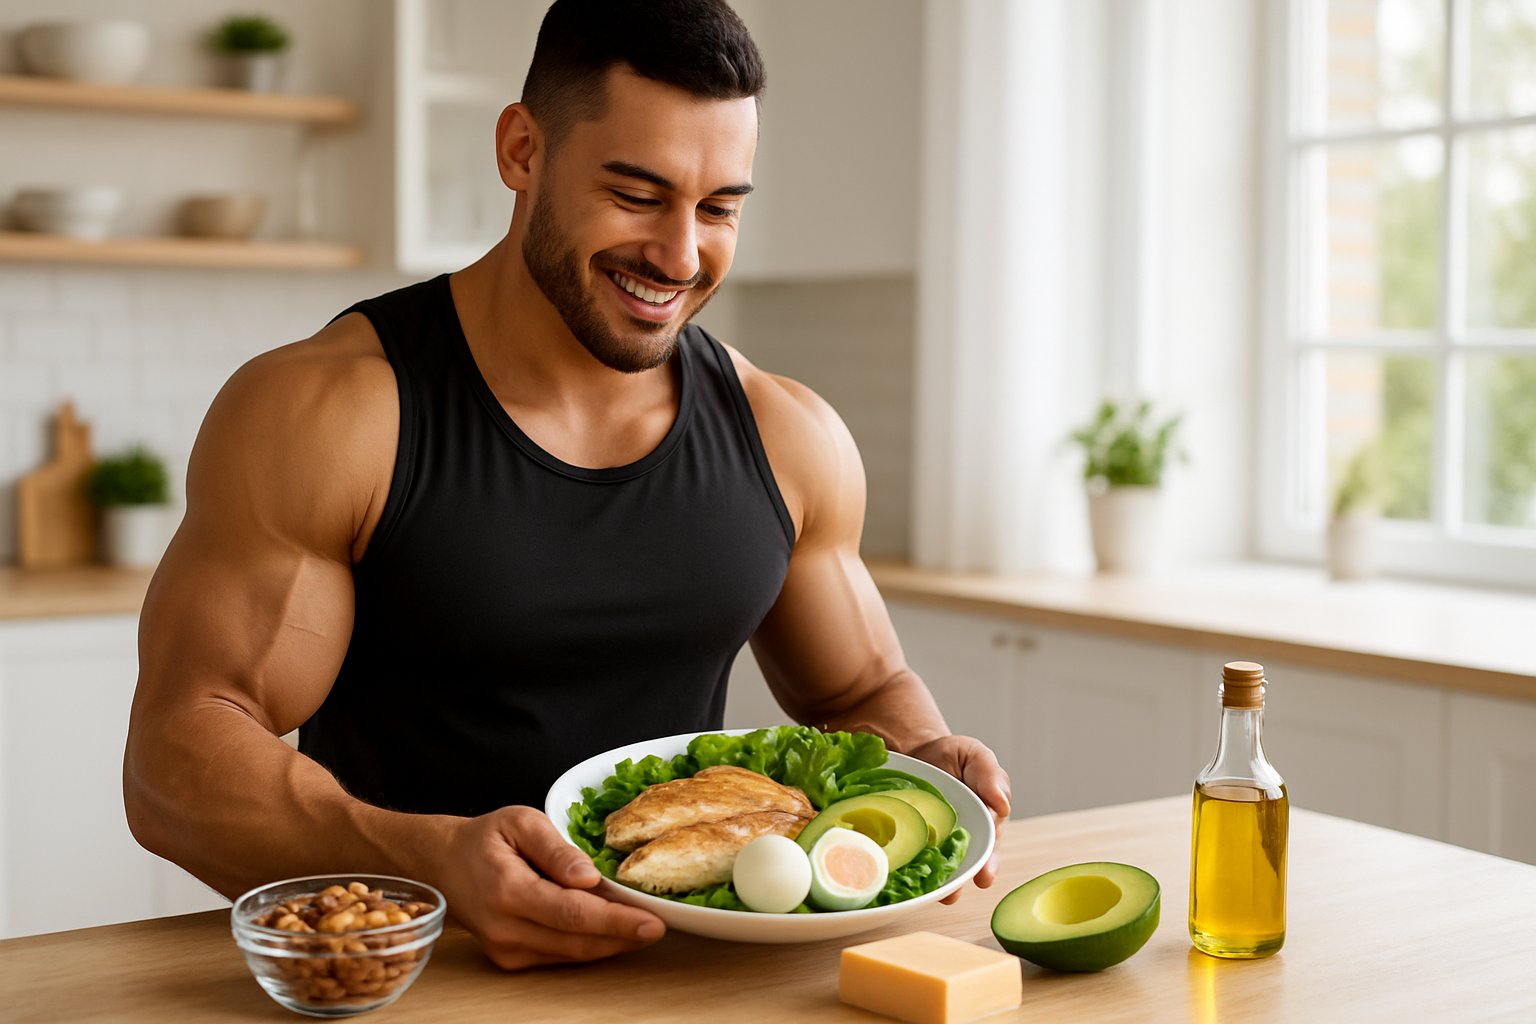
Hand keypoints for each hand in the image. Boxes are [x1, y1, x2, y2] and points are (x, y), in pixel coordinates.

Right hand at [433, 806, 664, 969]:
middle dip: (624, 937)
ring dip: (611, 944)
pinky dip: (590, 945)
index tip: (653, 922)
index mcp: (509, 891)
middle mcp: (507, 929)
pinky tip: (612, 930)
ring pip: (573, 955)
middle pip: (578, 942)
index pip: (574, 914)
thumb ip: (556, 849)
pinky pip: (561, 956)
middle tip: (660, 926)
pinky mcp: (511, 960)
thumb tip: (590, 877)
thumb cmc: (485, 838)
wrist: (443, 864)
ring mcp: (507, 950)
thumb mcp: (520, 821)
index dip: (617, 922)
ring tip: (643, 927)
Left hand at [907, 734, 1010, 903]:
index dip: (988, 859)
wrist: (915, 753)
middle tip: (964, 890)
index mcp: (988, 818)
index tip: (985, 872)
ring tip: (945, 896)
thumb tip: (1002, 805)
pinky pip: (920, 861)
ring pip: (949, 868)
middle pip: (972, 862)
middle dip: (970, 877)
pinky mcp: (918, 844)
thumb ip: (990, 775)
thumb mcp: (973, 755)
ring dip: (948, 884)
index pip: (991, 841)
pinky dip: (918, 874)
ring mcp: (942, 843)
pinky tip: (913, 883)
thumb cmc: (951, 755)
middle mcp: (969, 837)